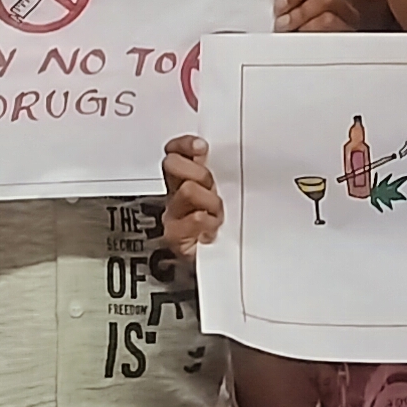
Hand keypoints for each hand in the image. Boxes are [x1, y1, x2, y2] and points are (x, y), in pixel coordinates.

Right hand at [162, 134, 225, 253]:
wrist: (225, 261)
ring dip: (209, 201)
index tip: (202, 147)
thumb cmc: (229, 226)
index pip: (175, 150)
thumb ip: (226, 170)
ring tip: (218, 214)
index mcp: (188, 178)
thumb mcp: (230, 191)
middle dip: (197, 172)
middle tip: (212, 186)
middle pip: (172, 164)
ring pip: (186, 190)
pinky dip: (206, 223)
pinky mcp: (175, 237)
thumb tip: (234, 151)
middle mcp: (176, 193)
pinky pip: (191, 219)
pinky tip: (213, 229)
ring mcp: (174, 214)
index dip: (185, 145)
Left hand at [274, 0, 351, 32]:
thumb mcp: (284, 4)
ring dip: (301, 9)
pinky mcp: (348, 31)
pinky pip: (330, 20)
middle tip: (281, 5)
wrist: (296, 62)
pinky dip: (309, 25)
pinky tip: (299, 33)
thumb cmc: (289, 32)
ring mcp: (347, 11)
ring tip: (286, 23)